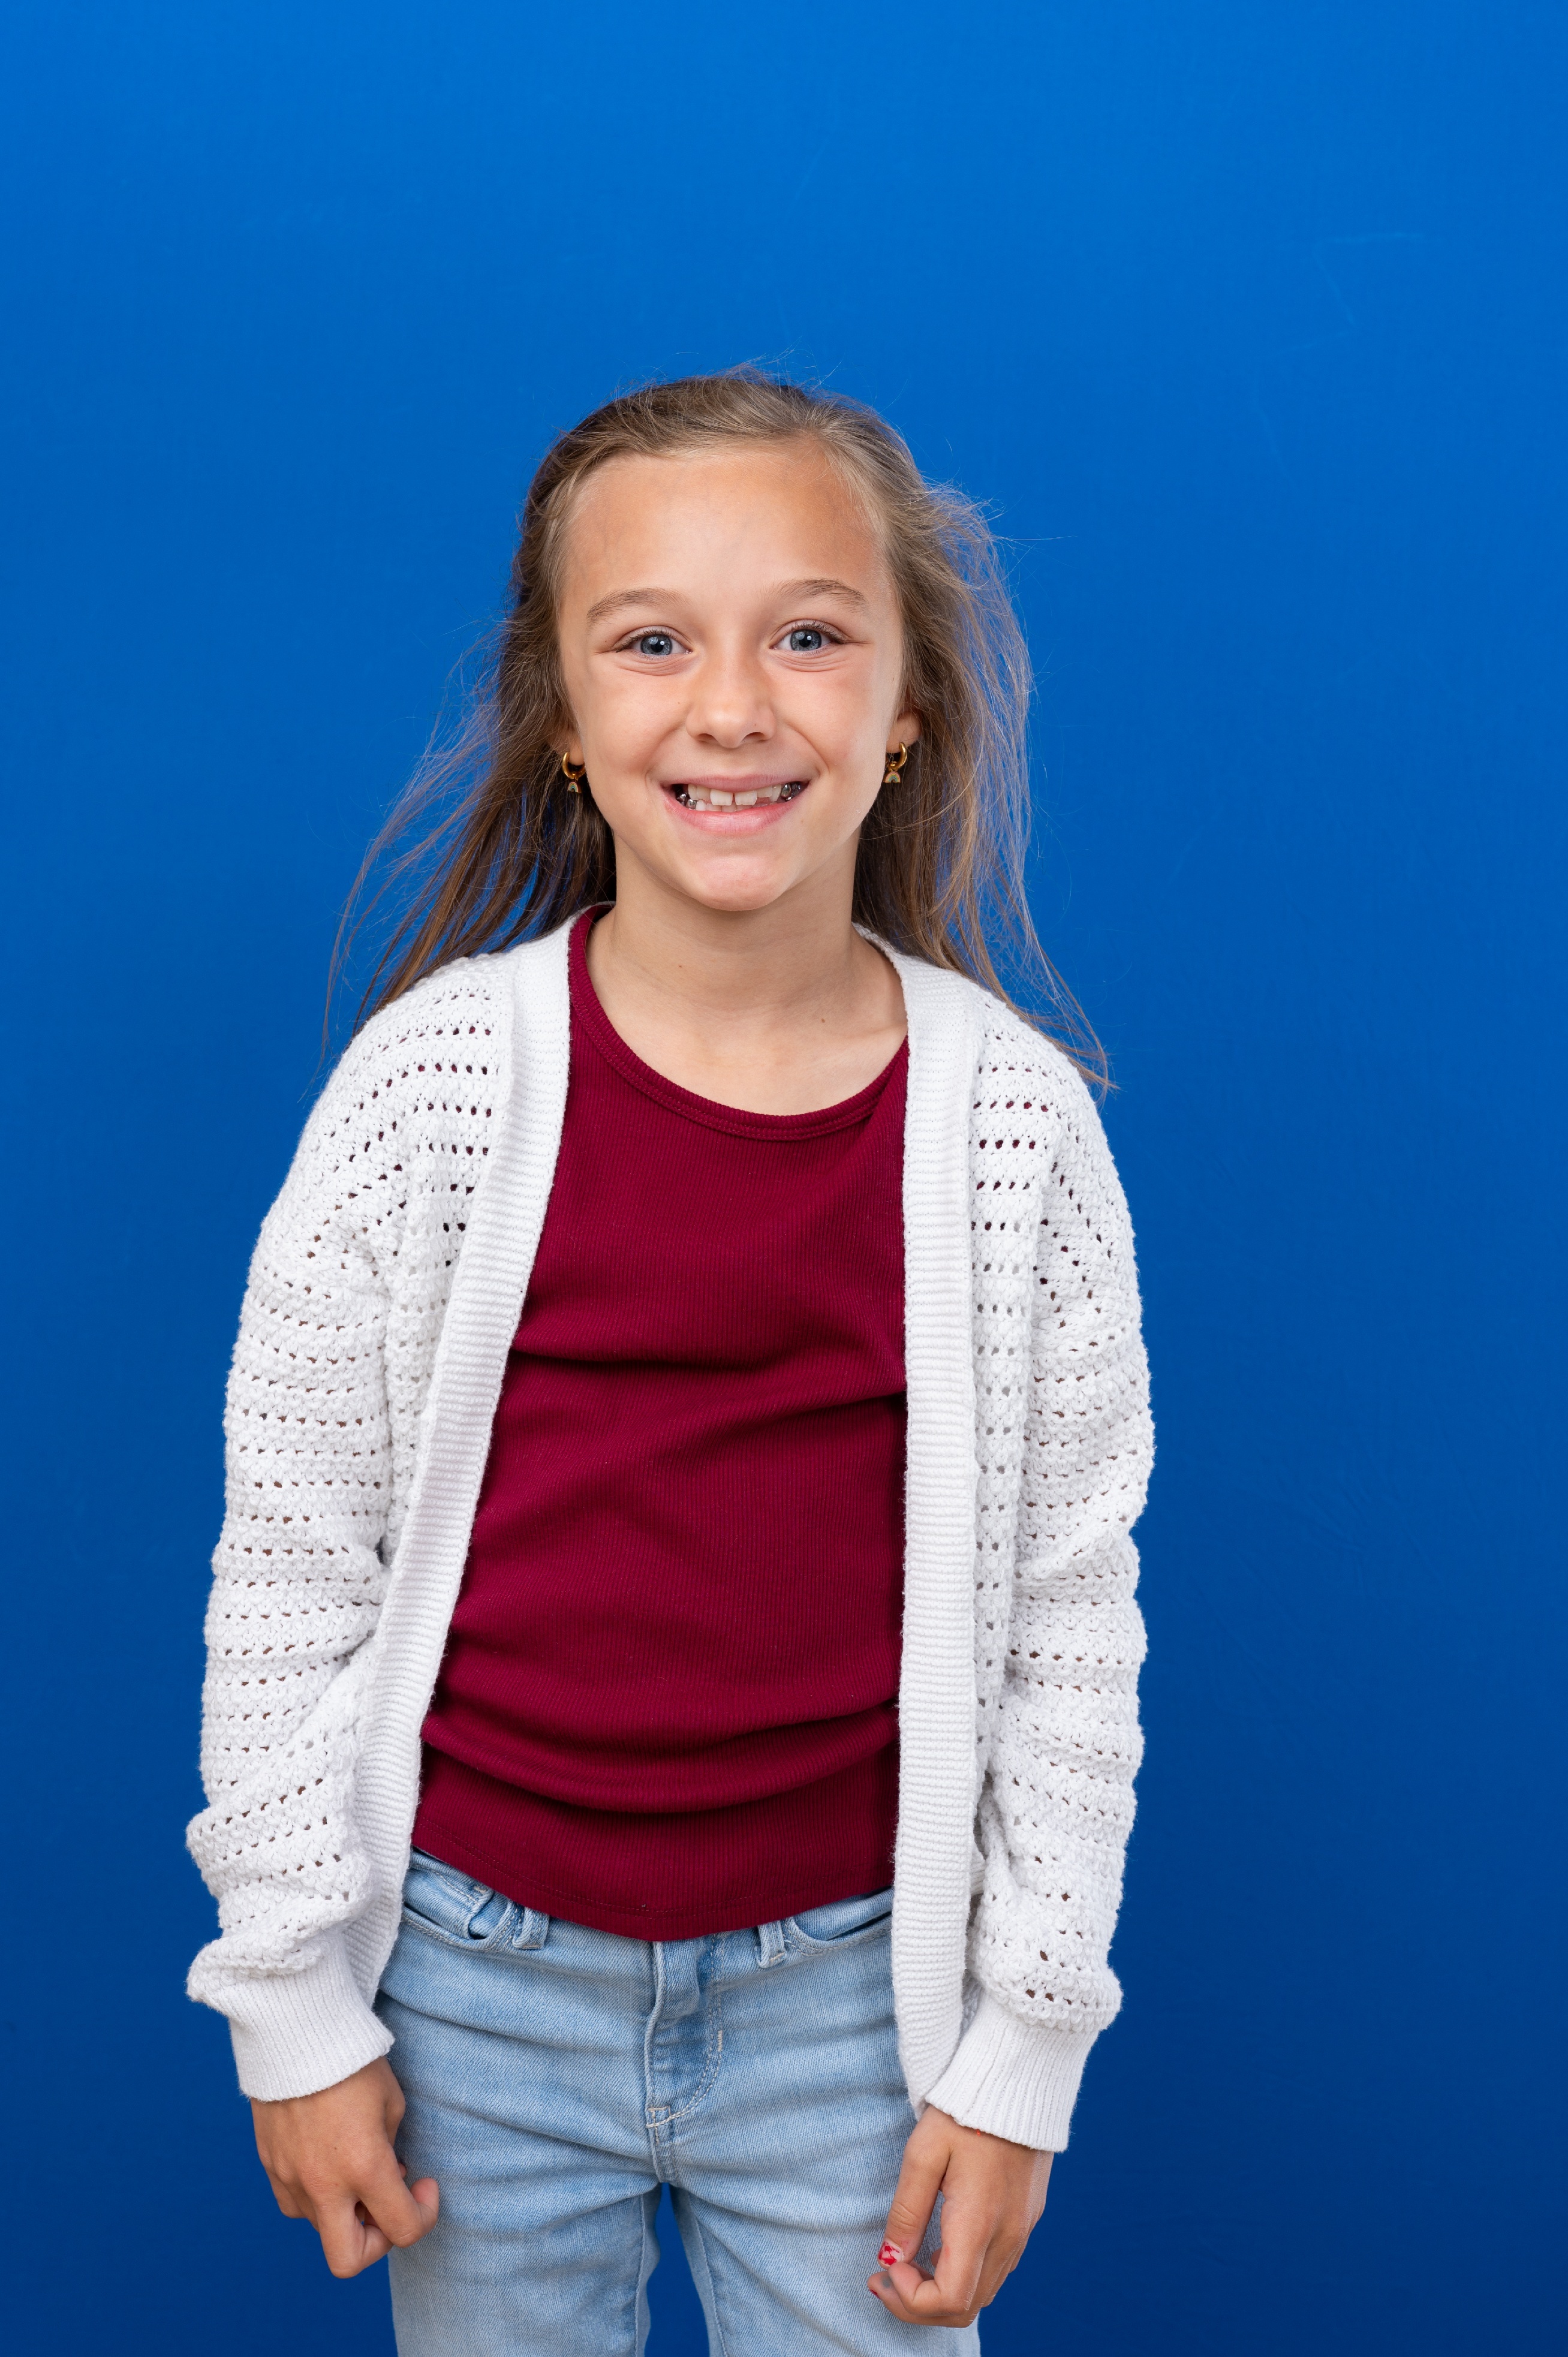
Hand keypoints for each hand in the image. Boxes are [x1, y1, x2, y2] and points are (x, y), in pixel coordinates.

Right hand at [251, 2055, 438, 2278]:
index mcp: (364, 2166)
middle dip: (376, 2243)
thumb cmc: (352, 2059)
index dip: (424, 2214)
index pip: (402, 2228)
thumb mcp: (391, 2102)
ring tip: (357, 2168)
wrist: (295, 2030)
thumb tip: (387, 2176)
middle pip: (349, 2261)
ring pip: (321, 2228)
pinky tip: (329, 2159)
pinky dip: (317, 2196)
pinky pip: (296, 2203)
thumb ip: (391, 2149)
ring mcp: (290, 2179)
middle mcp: (323, 2184)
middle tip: (387, 2204)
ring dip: (345, 2212)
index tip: (424, 2185)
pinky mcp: (269, 2166)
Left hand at [869, 2104, 1051, 2327]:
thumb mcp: (923, 2152)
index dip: (911, 2301)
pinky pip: (996, 2269)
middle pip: (966, 2307)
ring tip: (907, 2264)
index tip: (886, 2269)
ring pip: (983, 2293)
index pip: (950, 2300)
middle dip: (919, 2305)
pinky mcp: (1027, 2219)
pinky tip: (939, 2248)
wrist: (1019, 2079)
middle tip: (885, 2277)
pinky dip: (964, 2275)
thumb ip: (907, 2210)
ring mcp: (1022, 2231)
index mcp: (979, 2223)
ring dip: (942, 2293)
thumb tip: (891, 2258)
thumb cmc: (965, 2109)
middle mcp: (1007, 2237)